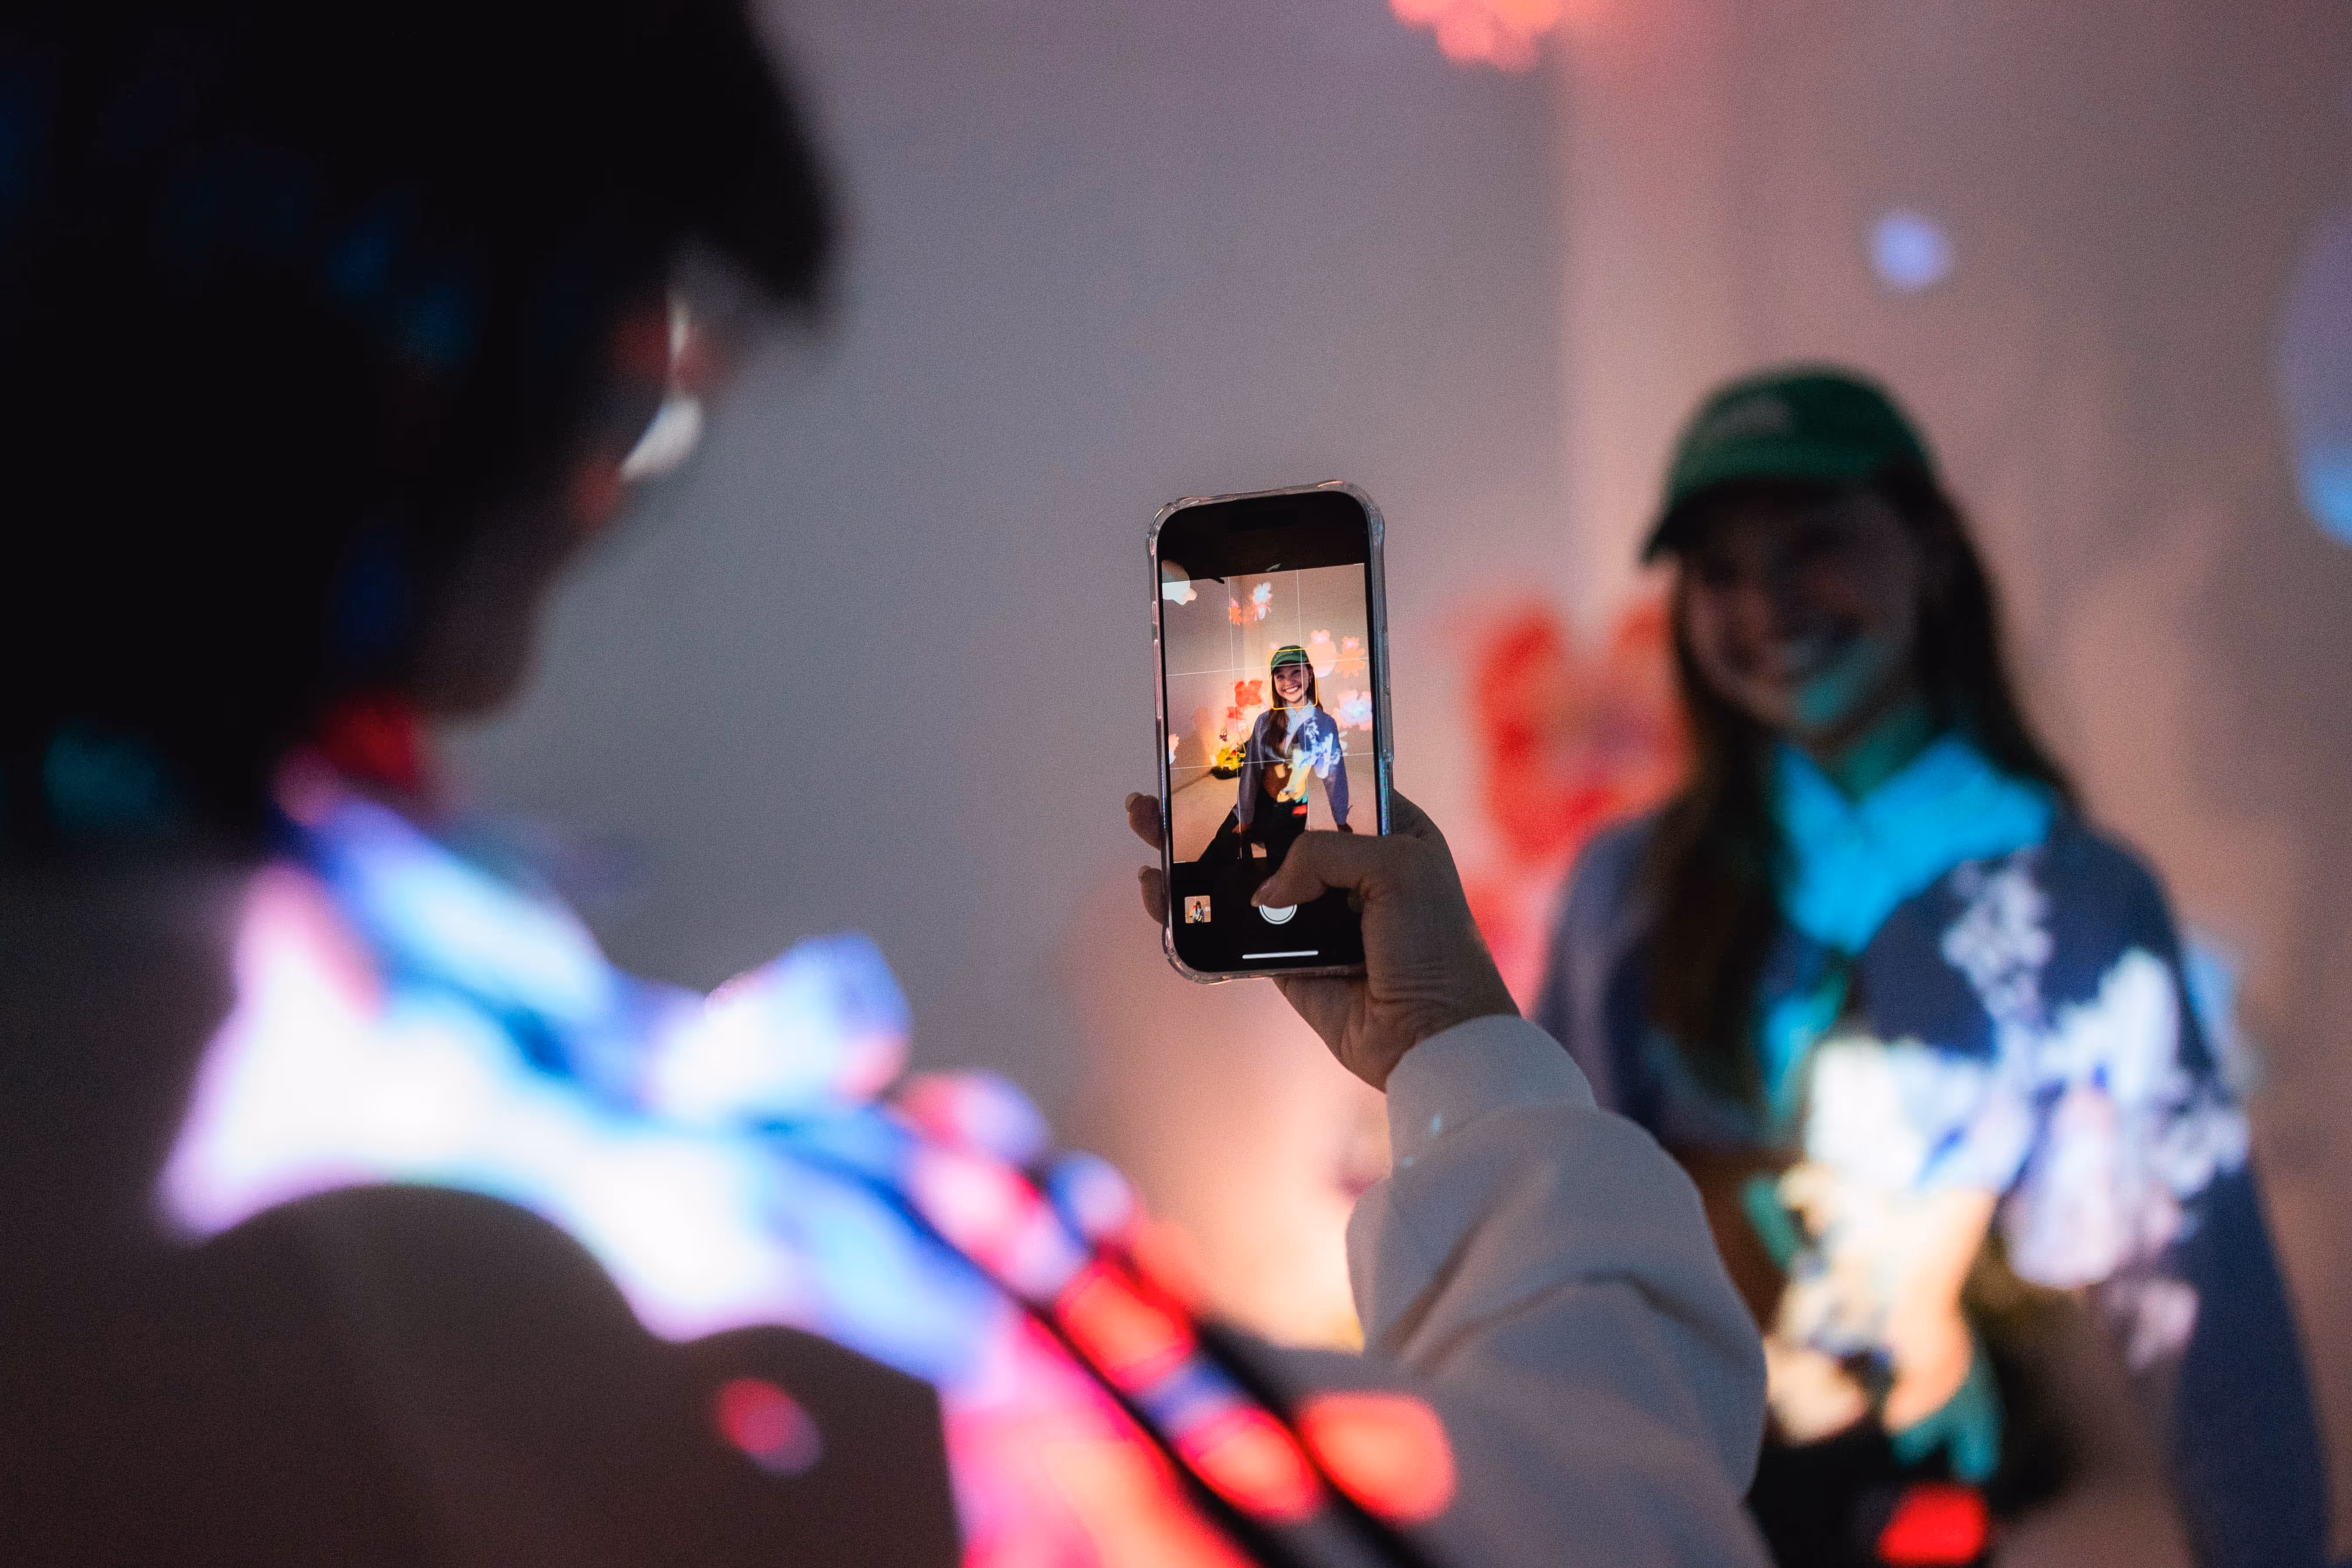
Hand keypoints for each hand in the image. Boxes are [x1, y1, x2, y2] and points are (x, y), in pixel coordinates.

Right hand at [1124, 790, 1516, 1089]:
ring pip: (1243, 875)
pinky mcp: (1286, 960)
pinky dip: (1194, 912)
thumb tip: (1266, 888)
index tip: (1233, 745)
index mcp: (1389, 832)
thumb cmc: (1435, 944)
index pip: (1325, 784)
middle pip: (1271, 827)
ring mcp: (1313, 914)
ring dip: (1193, 852)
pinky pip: (1232, 930)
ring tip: (1145, 822)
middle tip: (1169, 783)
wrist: (1433, 1036)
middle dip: (1218, 805)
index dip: (1282, 765)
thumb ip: (1324, 853)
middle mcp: (1349, 868)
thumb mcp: (1397, 868)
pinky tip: (1157, 891)